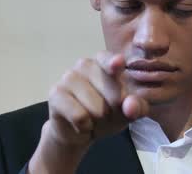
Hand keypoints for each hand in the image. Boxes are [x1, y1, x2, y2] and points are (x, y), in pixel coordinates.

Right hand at [28, 52, 148, 173]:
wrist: (80, 131)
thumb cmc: (107, 114)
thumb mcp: (127, 111)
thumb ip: (136, 107)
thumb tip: (130, 107)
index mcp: (104, 62)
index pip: (111, 60)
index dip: (115, 64)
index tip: (119, 62)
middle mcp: (85, 64)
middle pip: (112, 92)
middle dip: (114, 112)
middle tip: (106, 114)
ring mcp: (68, 77)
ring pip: (95, 107)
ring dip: (99, 121)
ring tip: (93, 118)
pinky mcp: (56, 93)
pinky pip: (79, 115)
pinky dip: (85, 126)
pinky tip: (81, 124)